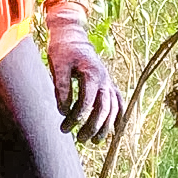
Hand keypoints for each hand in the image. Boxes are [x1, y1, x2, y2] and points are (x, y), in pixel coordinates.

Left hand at [46, 13, 120, 140]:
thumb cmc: (63, 50)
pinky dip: (119, 117)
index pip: (88, 102)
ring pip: (113, 109)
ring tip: (94, 142)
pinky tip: (116, 131)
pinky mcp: (109, 84)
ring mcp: (109, 82)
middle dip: (92, 127)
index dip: (77, 117)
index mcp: (92, 74)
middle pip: (103, 109)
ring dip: (106, 127)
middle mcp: (105, 80)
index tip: (64, 127)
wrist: (72, 35)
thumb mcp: (58, 65)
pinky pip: (119, 103)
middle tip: (79, 139)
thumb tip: (63, 111)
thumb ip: (61, 87)